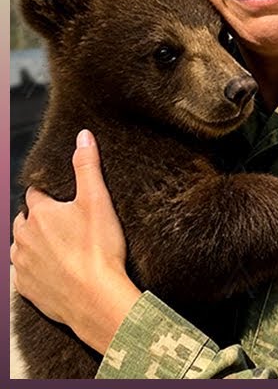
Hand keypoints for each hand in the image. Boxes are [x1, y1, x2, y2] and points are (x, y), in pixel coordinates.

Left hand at [11, 129, 141, 353]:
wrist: (96, 298)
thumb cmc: (99, 249)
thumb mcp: (98, 200)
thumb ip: (87, 166)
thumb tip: (83, 136)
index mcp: (39, 214)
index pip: (36, 195)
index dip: (51, 195)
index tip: (65, 200)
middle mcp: (23, 237)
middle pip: (26, 221)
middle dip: (40, 220)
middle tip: (67, 224)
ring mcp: (22, 264)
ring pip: (22, 246)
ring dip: (35, 244)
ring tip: (62, 248)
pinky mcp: (26, 288)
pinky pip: (24, 273)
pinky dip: (36, 269)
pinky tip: (55, 270)